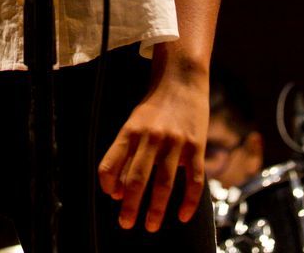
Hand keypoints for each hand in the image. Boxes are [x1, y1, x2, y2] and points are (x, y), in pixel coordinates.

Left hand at [98, 60, 208, 231]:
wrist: (181, 77)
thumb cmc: (155, 105)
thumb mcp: (135, 123)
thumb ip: (126, 154)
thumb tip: (117, 191)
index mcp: (130, 131)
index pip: (110, 163)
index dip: (108, 184)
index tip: (113, 199)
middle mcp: (150, 137)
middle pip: (136, 178)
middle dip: (130, 206)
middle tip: (126, 224)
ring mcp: (174, 142)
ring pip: (163, 183)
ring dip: (156, 209)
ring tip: (150, 226)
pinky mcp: (195, 146)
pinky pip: (193, 180)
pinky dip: (188, 201)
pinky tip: (183, 216)